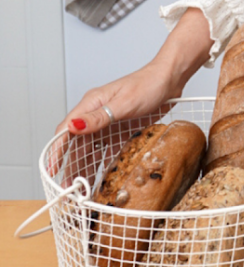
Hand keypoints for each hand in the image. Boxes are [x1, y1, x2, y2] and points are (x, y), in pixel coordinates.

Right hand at [51, 7, 212, 172]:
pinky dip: (104, 163)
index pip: (67, 130)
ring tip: (80, 187)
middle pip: (77, 143)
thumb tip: (73, 126)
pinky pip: (109, 149)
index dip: (56, 152)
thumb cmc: (148, 84)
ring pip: (91, 148)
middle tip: (66, 187)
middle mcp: (97, 114)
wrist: (171, 79)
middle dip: (70, 165)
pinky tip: (102, 177)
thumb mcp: (123, 102)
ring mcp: (109, 123)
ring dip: (85, 167)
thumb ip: (98, 117)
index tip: (51, 170)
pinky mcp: (122, 129)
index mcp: (92, 104)